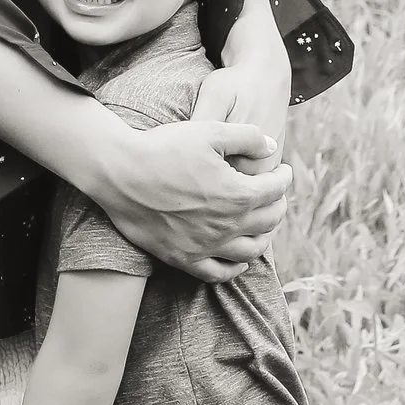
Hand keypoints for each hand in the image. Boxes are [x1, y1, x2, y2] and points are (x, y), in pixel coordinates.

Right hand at [93, 113, 289, 278]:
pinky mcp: (184, 258)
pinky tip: (239, 260)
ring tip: (262, 225)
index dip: (284, 178)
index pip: (276, 190)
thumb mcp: (210, 131)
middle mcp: (227, 225)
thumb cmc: (163, 148)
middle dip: (278, 205)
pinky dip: (235, 268)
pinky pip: (218, 273)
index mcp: (238, 194)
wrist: (120, 173)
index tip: (283, 170)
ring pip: (250, 251)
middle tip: (275, 194)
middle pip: (268, 221)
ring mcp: (206, 246)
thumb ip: (248, 138)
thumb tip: (272, 148)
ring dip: (263, 237)